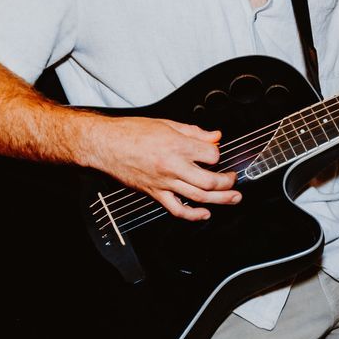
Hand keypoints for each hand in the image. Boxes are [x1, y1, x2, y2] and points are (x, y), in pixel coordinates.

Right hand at [83, 116, 240, 220]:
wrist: (105, 145)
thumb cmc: (130, 132)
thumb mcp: (166, 123)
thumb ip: (194, 132)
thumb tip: (214, 135)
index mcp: (177, 145)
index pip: (211, 155)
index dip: (218, 154)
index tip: (216, 153)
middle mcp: (173, 166)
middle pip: (210, 180)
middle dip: (227, 182)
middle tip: (233, 179)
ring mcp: (164, 182)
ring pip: (199, 197)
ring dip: (220, 200)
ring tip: (233, 198)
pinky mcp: (155, 193)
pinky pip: (177, 209)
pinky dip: (194, 215)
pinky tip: (205, 214)